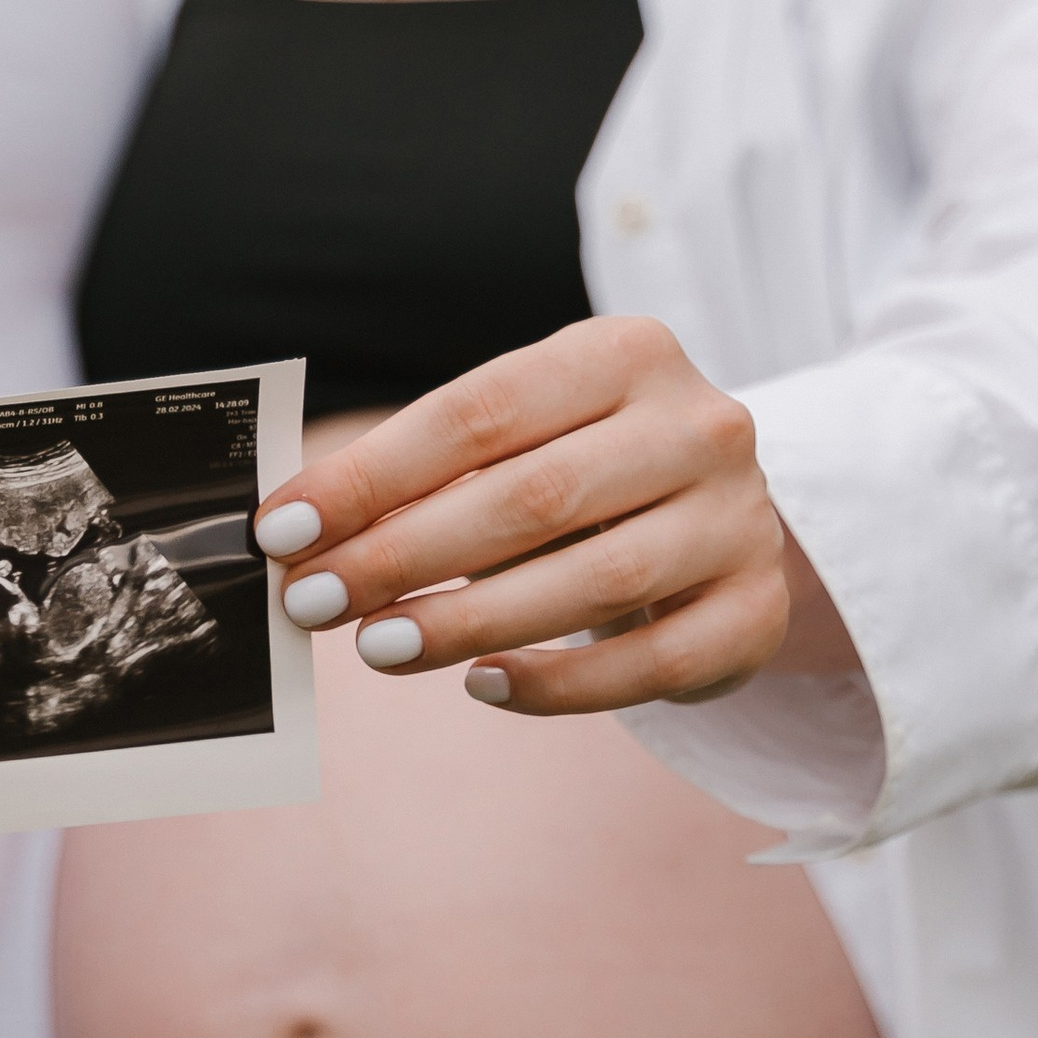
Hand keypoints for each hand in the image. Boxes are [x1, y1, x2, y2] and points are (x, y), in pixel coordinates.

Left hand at [253, 318, 788, 714]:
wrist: (725, 518)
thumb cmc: (588, 472)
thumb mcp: (523, 440)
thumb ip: (428, 472)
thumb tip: (297, 529)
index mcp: (627, 352)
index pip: (477, 414)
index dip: (369, 477)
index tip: (281, 530)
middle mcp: (699, 424)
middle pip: (531, 498)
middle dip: (403, 555)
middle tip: (313, 600)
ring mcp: (739, 518)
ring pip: (593, 580)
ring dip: (467, 621)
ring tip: (377, 647)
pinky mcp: (756, 610)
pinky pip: (651, 665)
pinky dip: (558, 685)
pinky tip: (481, 685)